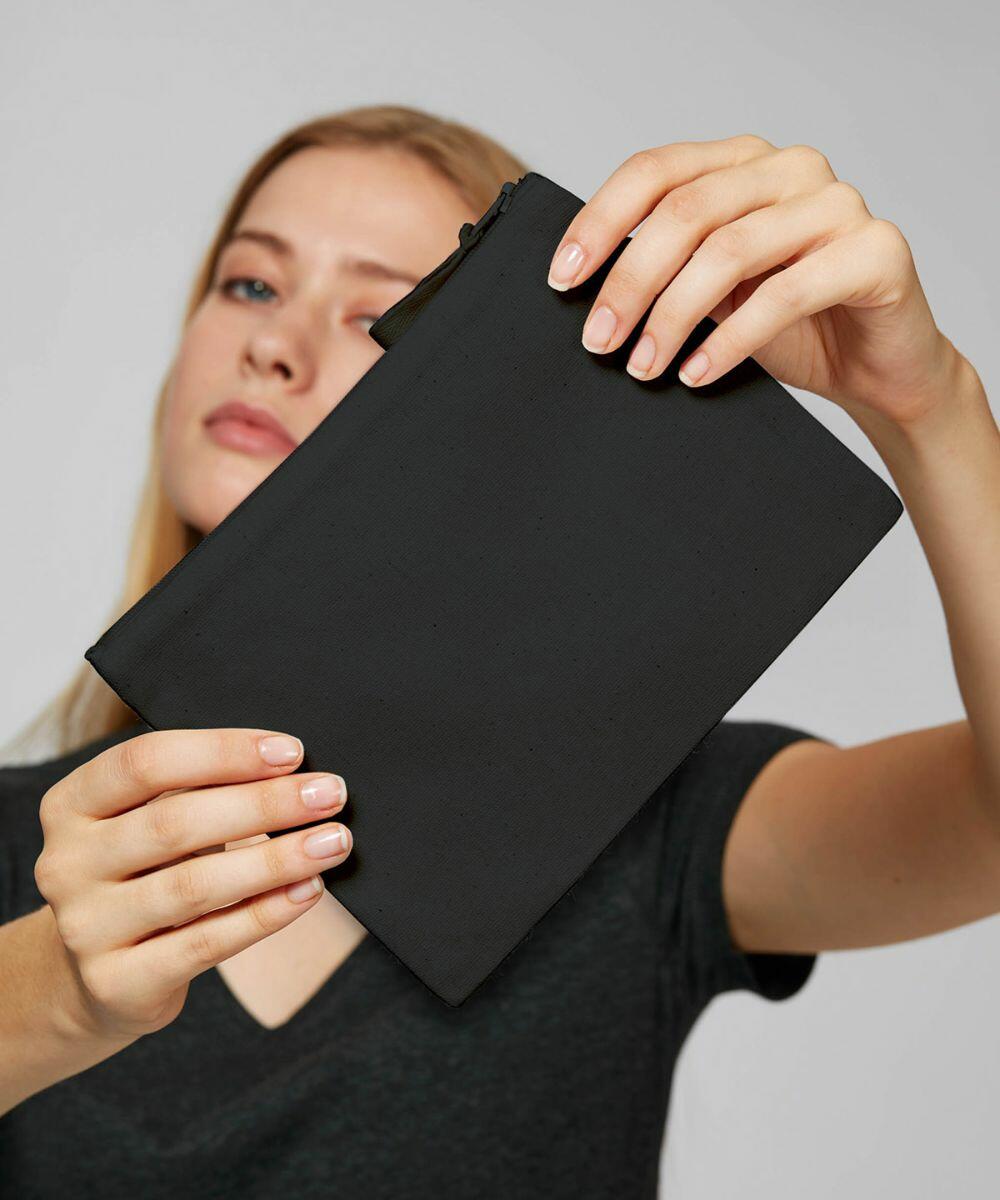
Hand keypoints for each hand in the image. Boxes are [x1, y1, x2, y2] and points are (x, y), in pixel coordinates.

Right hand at [33, 728, 352, 1040]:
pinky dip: (264, 913)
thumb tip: (292, 771)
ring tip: (332, 842)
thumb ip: (201, 791)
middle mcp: (66, 863)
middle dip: (264, 804)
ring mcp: (86, 928)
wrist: (95, 977)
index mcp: (71, 805)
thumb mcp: (150, 823)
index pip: (144, 762)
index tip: (291, 751)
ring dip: (276, 859)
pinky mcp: (118, 982)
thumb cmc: (145, 875)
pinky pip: (205, 943)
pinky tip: (306, 890)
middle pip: (175, 821)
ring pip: (195, 885)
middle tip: (329, 794)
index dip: (223, 752)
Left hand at [547, 135, 959, 427]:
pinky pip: (786, 293)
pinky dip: (730, 339)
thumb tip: (582, 292)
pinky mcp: (875, 251)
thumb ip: (665, 272)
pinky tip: (697, 373)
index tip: (562, 280)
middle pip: (685, 211)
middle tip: (597, 341)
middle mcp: (790, 168)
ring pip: (729, 250)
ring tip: (643, 367)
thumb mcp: (712, 295)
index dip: (600, 222)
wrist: (876, 369)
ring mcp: (837, 204)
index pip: (655, 170)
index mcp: (742, 163)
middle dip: (629, 282)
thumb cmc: (791, 328)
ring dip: (672, 316)